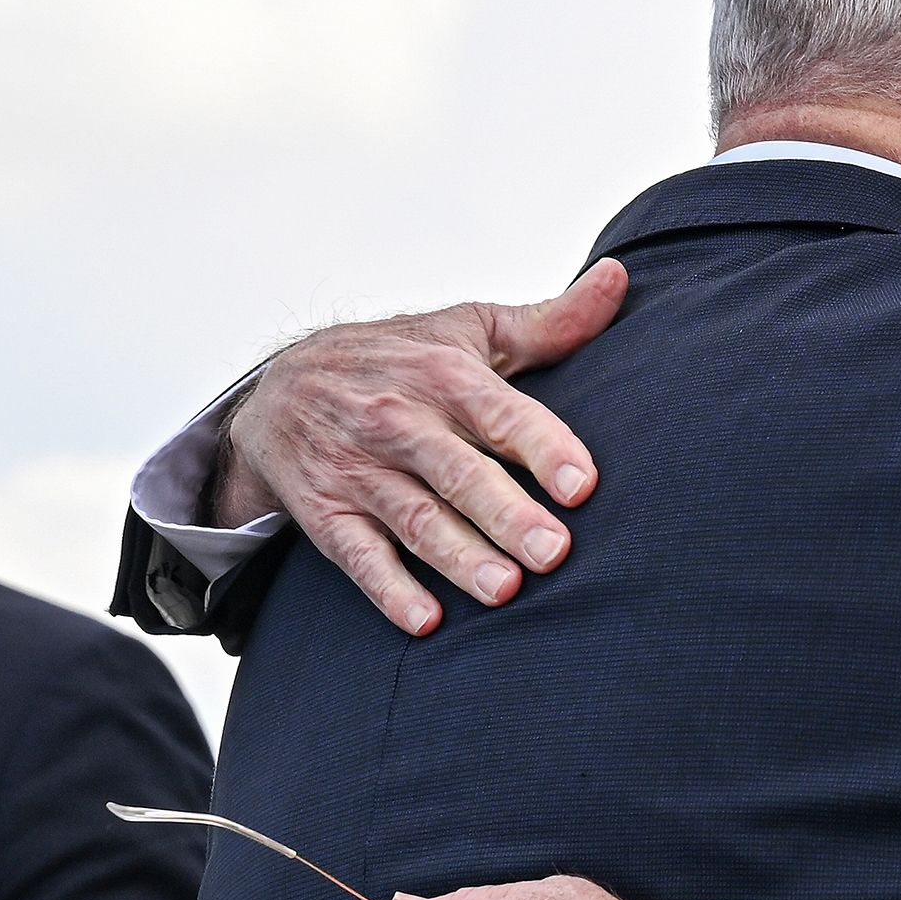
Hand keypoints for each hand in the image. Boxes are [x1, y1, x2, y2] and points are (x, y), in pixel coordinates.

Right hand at [218, 260, 628, 635]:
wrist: (279, 386)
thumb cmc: (398, 360)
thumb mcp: (469, 331)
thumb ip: (550, 322)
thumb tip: (620, 278)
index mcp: (445, 376)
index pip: (501, 413)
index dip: (543, 447)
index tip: (584, 485)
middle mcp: (399, 421)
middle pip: (458, 472)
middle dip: (506, 514)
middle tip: (556, 553)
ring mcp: (359, 470)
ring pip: (413, 518)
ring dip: (458, 556)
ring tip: (505, 590)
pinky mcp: (326, 511)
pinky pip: (356, 555)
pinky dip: (387, 590)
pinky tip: (425, 621)